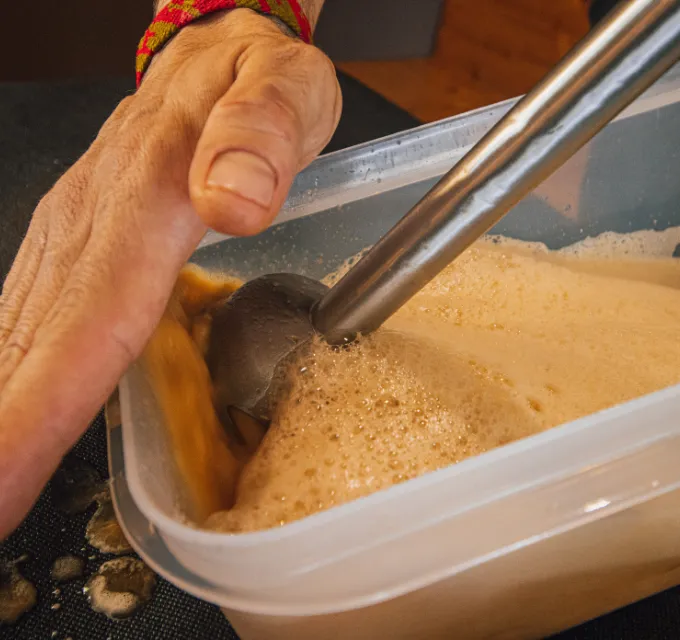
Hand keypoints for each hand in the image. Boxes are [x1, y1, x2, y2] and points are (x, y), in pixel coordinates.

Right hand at [0, 8, 340, 538]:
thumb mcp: (284, 88)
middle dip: (5, 437)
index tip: (4, 480)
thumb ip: (259, 134)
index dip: (45, 406)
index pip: (93, 317)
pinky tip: (14, 416)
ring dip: (6, 415)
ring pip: (26, 335)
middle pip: (41, 345)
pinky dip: (20, 376)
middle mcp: (93, 222)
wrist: (214, 54)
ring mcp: (77, 236)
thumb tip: (232, 201)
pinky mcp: (79, 246)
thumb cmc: (256, 81)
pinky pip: (39, 319)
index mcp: (149, 193)